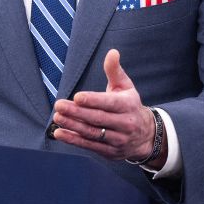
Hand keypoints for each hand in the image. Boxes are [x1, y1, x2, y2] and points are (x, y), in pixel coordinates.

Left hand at [51, 49, 162, 166]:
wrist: (146, 135)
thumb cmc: (130, 105)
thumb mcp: (126, 86)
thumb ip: (115, 70)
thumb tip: (112, 52)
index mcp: (128, 105)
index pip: (109, 103)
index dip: (93, 100)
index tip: (77, 97)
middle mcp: (124, 123)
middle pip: (98, 118)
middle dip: (77, 112)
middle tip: (59, 105)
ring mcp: (118, 139)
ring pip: (93, 133)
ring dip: (73, 126)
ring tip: (57, 118)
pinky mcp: (110, 152)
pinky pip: (90, 145)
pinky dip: (74, 140)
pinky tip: (59, 133)